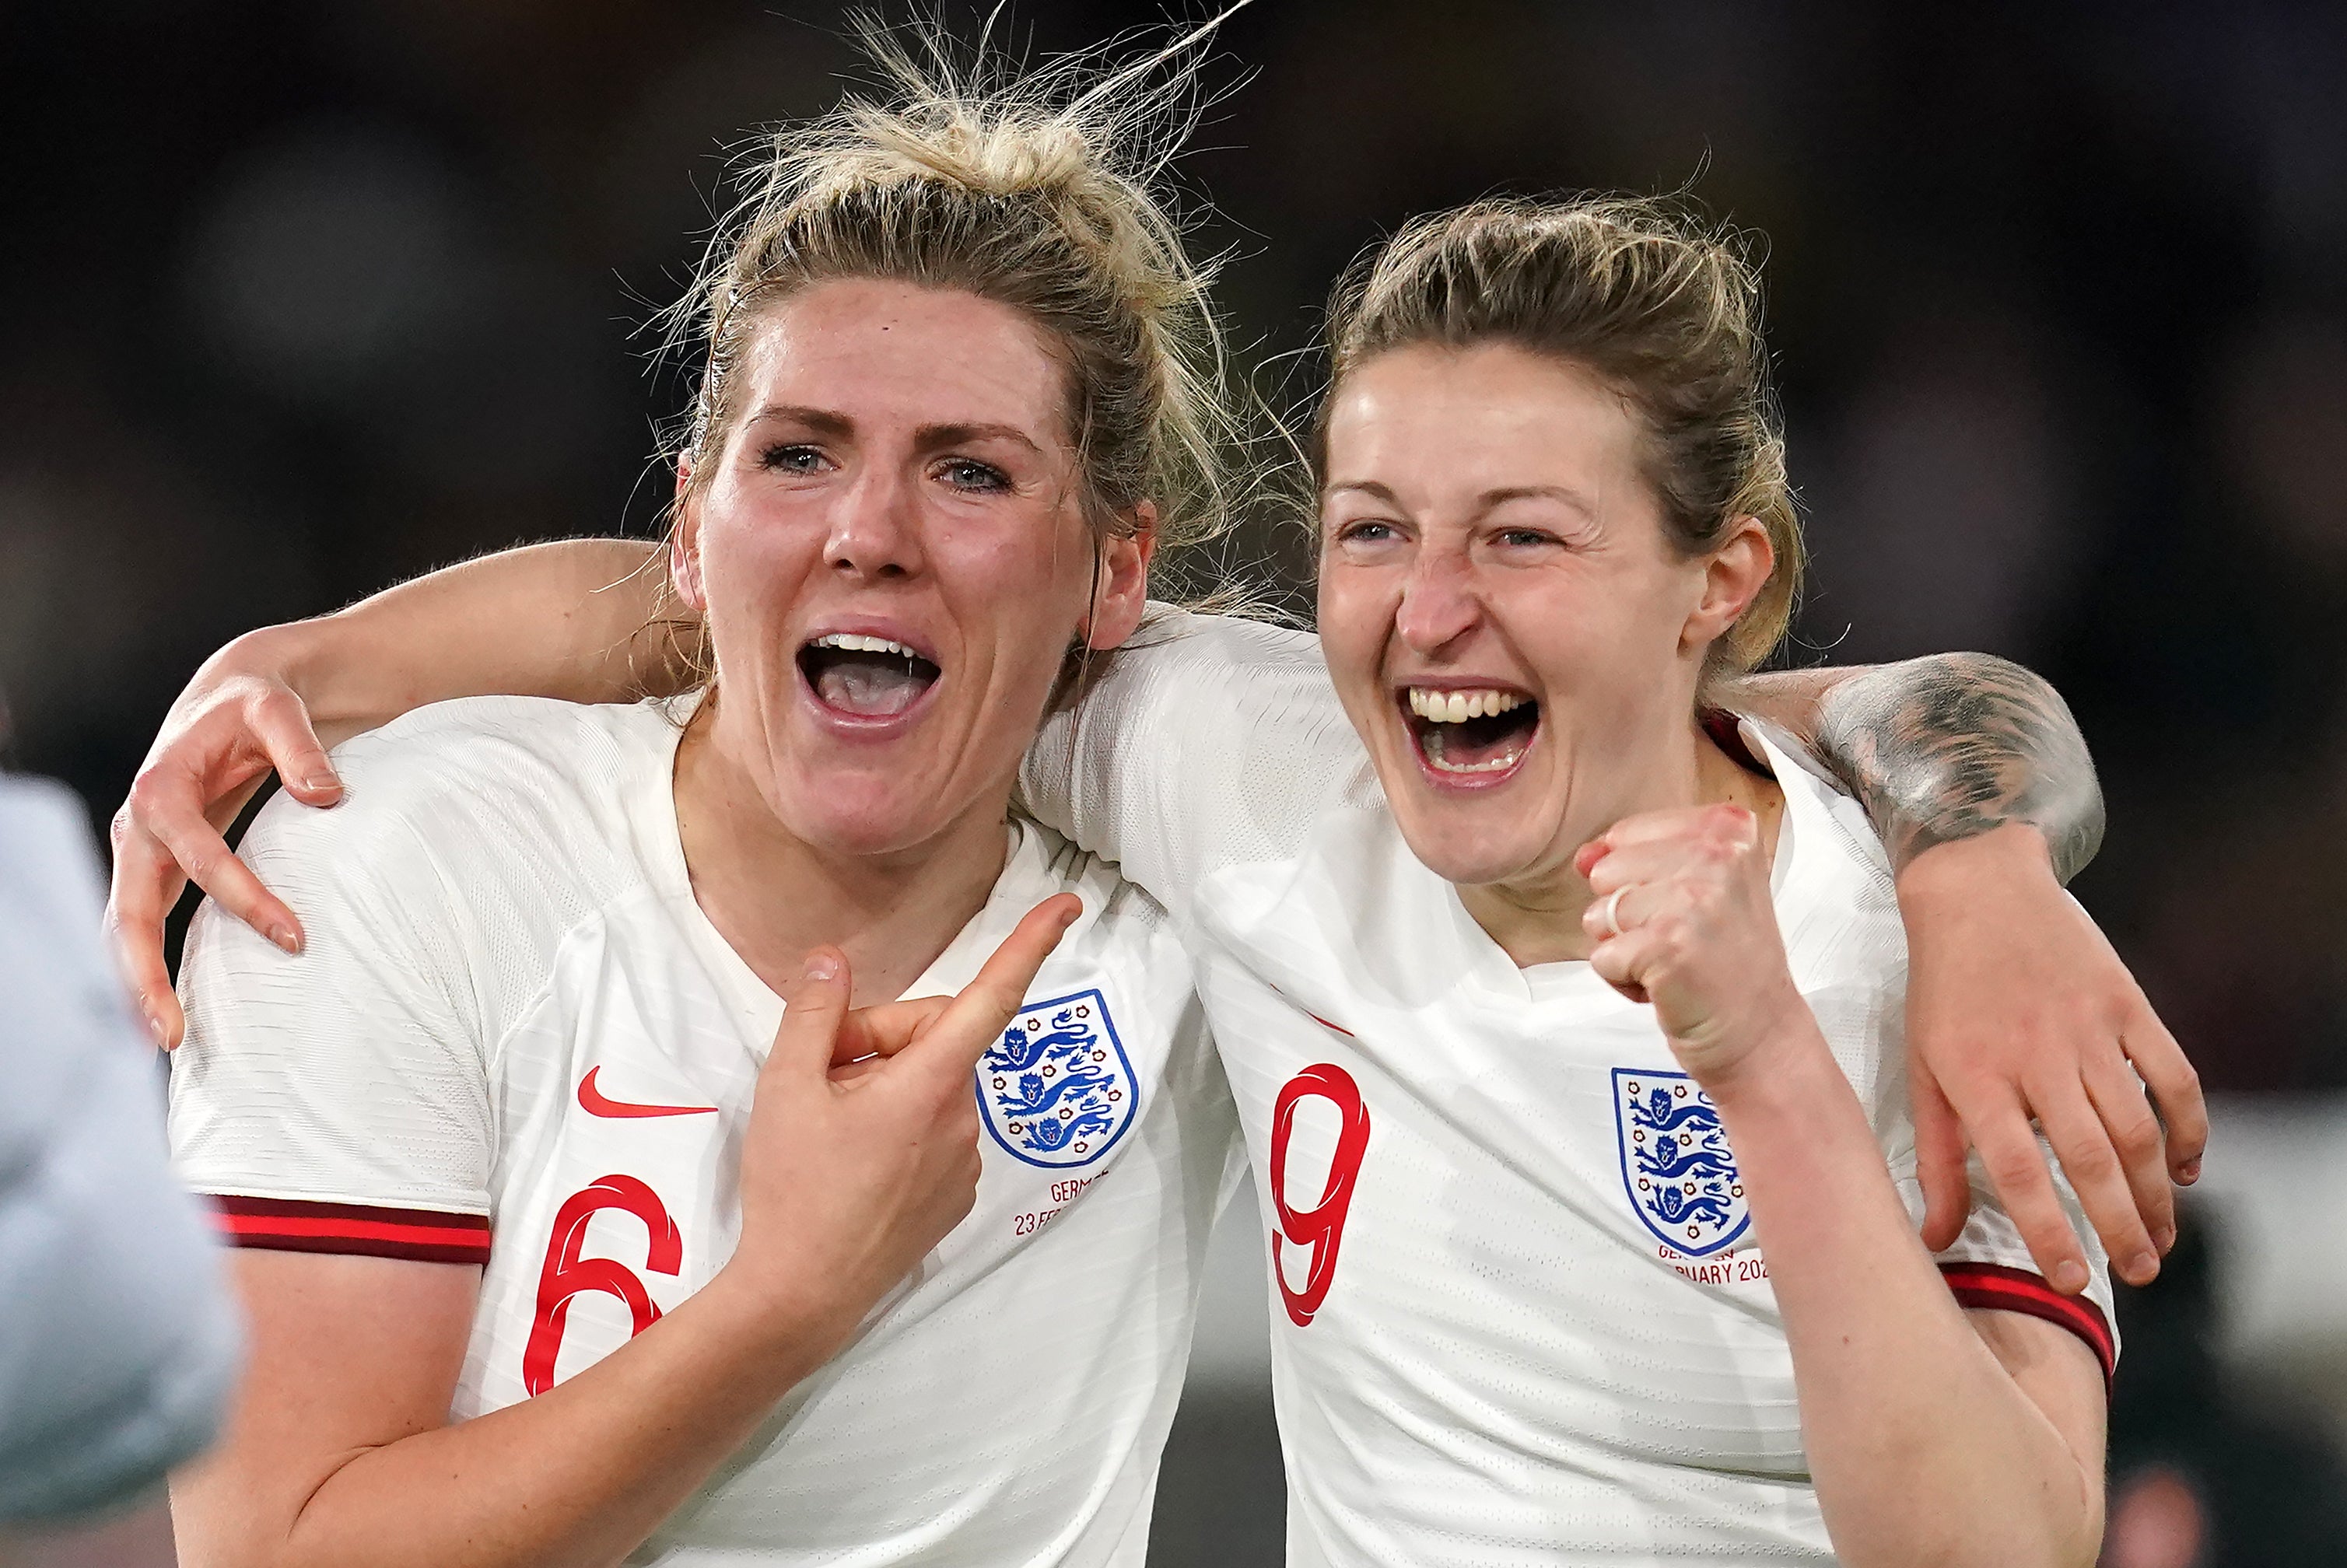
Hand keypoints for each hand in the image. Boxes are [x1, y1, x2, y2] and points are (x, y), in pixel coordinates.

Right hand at [105, 628, 343, 1047]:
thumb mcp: (279, 710)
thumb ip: (301, 749)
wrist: (230, 692)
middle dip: (144, 973)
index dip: (244, 898)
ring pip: (126, 926)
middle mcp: (139, 824)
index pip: (198, 856)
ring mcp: (142, 848)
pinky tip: (173, 1007)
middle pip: (128, 910)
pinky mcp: (158, 863)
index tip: (295, 937)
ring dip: (138, 983)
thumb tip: (328, 796)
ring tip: (168, 1040)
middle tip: (172, 1035)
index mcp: (162, 788)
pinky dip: (151, 963)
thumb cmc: (257, 702)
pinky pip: (145, 920)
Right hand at [723, 894, 1080, 1350]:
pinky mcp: (956, 1194)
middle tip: (822, 1069)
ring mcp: (965, 1161)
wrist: (801, 1295)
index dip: (1030, 945)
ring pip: (931, 1085)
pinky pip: (935, 1130)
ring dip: (888, 1084)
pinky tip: (853, 1158)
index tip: (1068, 906)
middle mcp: (962, 1118)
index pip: (992, 997)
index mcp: (930, 1083)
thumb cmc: (792, 1188)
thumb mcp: (785, 1087)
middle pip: (936, 1037)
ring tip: (830, 1123)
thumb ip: (814, 1013)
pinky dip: (900, 1125)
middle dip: (883, 1036)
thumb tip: (831, 960)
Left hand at [1577, 805, 1814, 1085]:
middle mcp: (1716, 855)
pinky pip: (1602, 956)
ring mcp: (1691, 900)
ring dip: (1625, 950)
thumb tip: (1584, 856)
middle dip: (1628, 916)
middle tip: (1682, 941)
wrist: (1761, 1033)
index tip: (1690, 909)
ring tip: (1674, 963)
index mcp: (1728, 828)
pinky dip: (1624, 981)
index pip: (1626, 834)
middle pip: (1607, 872)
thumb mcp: (1695, 888)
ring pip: (1599, 915)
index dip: (1640, 882)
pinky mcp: (1666, 946)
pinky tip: (1668, 986)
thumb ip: (1637, 858)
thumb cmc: (1729, 964)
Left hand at [1897, 824, 2203, 1292]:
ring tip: (2161, 1238)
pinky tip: (2187, 1168)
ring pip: (2137, 1127)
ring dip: (2157, 1191)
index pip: (2015, 1170)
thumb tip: (1935, 1237)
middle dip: (2119, 1224)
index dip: (2046, 1230)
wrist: (1977, 890)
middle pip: (2088, 1158)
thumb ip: (1934, 1155)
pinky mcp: (2126, 1005)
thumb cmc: (1942, 987)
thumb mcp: (1923, 1066)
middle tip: (2140, 1272)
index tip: (2072, 1280)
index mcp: (1975, 1075)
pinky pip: (2172, 1076)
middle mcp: (2035, 1056)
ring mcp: (2087, 1029)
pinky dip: (2189, 1127)